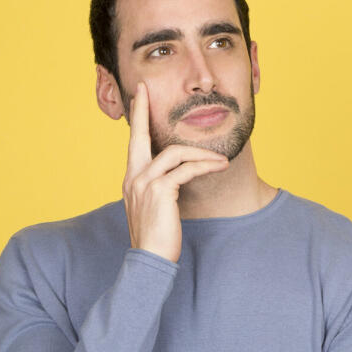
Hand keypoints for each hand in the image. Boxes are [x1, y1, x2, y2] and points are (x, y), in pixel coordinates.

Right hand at [123, 81, 228, 261]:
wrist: (149, 261)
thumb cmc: (156, 238)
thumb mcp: (154, 209)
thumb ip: (160, 189)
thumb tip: (175, 179)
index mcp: (131, 180)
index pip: (133, 144)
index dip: (136, 120)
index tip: (139, 97)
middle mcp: (133, 178)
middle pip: (138, 137)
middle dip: (142, 111)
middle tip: (145, 90)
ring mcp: (143, 184)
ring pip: (174, 154)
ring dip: (201, 154)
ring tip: (220, 160)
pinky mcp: (159, 191)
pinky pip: (186, 170)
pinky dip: (205, 166)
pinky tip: (219, 166)